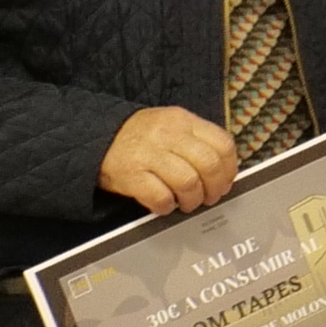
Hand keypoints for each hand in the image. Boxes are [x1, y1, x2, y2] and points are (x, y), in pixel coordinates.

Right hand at [101, 108, 241, 215]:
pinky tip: (165, 205)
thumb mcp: (170, 126)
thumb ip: (196, 140)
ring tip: (187, 203)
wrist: (95, 138)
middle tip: (210, 197)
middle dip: (216, 188)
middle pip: (208, 165)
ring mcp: (147, 154)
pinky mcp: (130, 175)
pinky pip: (160, 196)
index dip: (229, 168)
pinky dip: (167, 206)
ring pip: (188, 182)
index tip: (225, 181)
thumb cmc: (139, 137)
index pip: (222, 144)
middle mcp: (167, 135)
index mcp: (182, 120)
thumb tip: (224, 169)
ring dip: (193, 200)